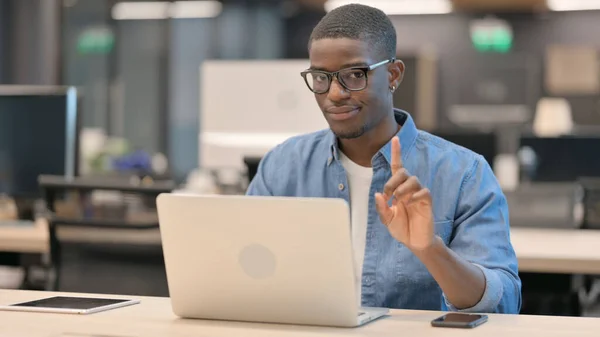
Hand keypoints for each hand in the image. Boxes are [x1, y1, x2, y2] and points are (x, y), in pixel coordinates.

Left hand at [374, 136, 434, 251]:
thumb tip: (379, 194)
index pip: (397, 166)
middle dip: (392, 181)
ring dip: (402, 189)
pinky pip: (423, 192)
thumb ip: (382, 208)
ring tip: (399, 201)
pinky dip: (414, 196)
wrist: (414, 241)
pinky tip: (409, 204)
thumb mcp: (386, 219)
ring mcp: (419, 194)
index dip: (397, 152)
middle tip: (389, 195)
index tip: (395, 138)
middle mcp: (408, 188)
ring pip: (413, 180)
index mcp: (397, 189)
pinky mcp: (427, 201)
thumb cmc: (401, 228)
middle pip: (403, 172)